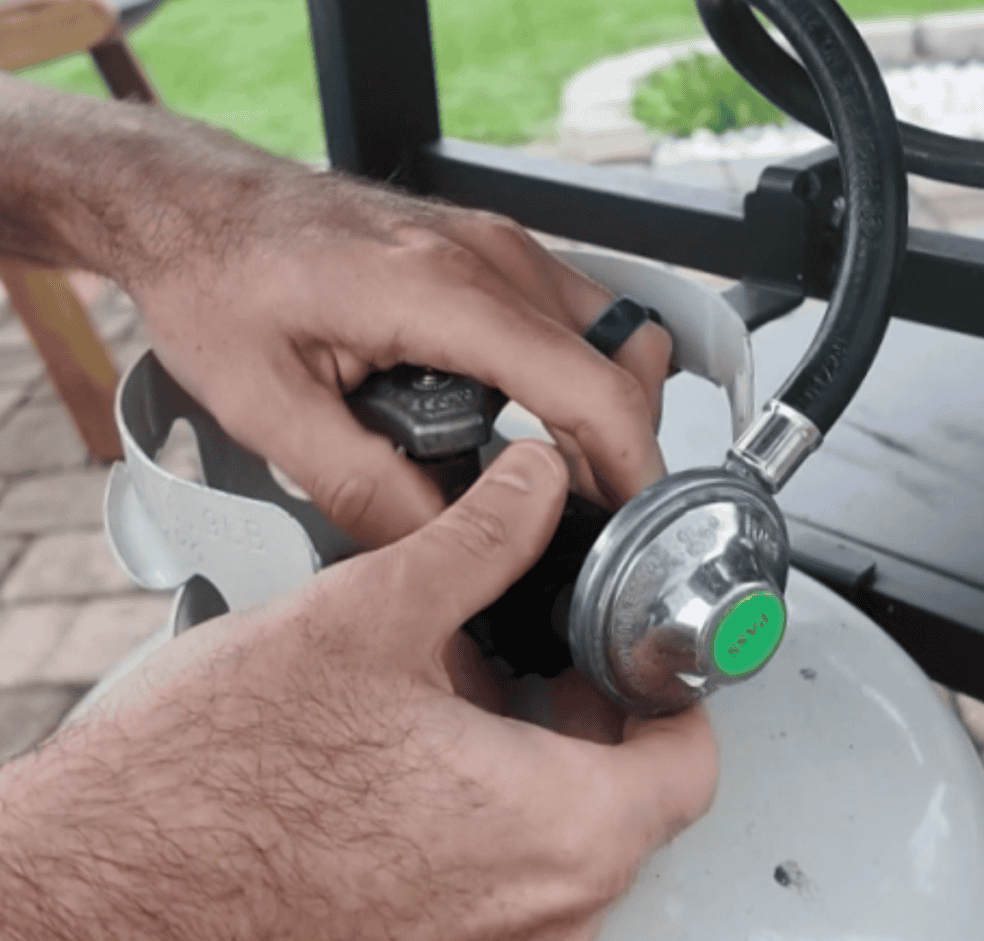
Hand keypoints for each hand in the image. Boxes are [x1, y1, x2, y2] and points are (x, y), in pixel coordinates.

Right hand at [3, 442, 715, 940]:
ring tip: (450, 716)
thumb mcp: (367, 615)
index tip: (619, 659)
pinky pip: (501, 907)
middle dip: (587, 725)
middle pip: (626, 809)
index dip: (660, 692)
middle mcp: (538, 931)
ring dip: (530, 779)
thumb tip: (533, 486)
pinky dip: (483, 838)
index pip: (688, 763)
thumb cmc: (207, 784)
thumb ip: (480, 540)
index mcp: (555, 835)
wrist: (89, 902)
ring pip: (562, 858)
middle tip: (528, 666)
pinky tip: (406, 784)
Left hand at [133, 169, 671, 545]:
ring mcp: (493, 245)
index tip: (635, 524)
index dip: (632, 466)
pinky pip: (570, 315)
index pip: (590, 384)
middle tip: (588, 515)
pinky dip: (574, 375)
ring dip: (601, 409)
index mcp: (440, 291)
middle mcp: (487, 256)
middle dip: (624, 446)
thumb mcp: (268, 409)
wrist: (198, 206)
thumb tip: (439, 542)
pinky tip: (522, 419)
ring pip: (609, 332)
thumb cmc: (219, 280)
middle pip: (625, 356)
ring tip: (555, 475)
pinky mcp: (484, 250)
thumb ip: (362, 488)